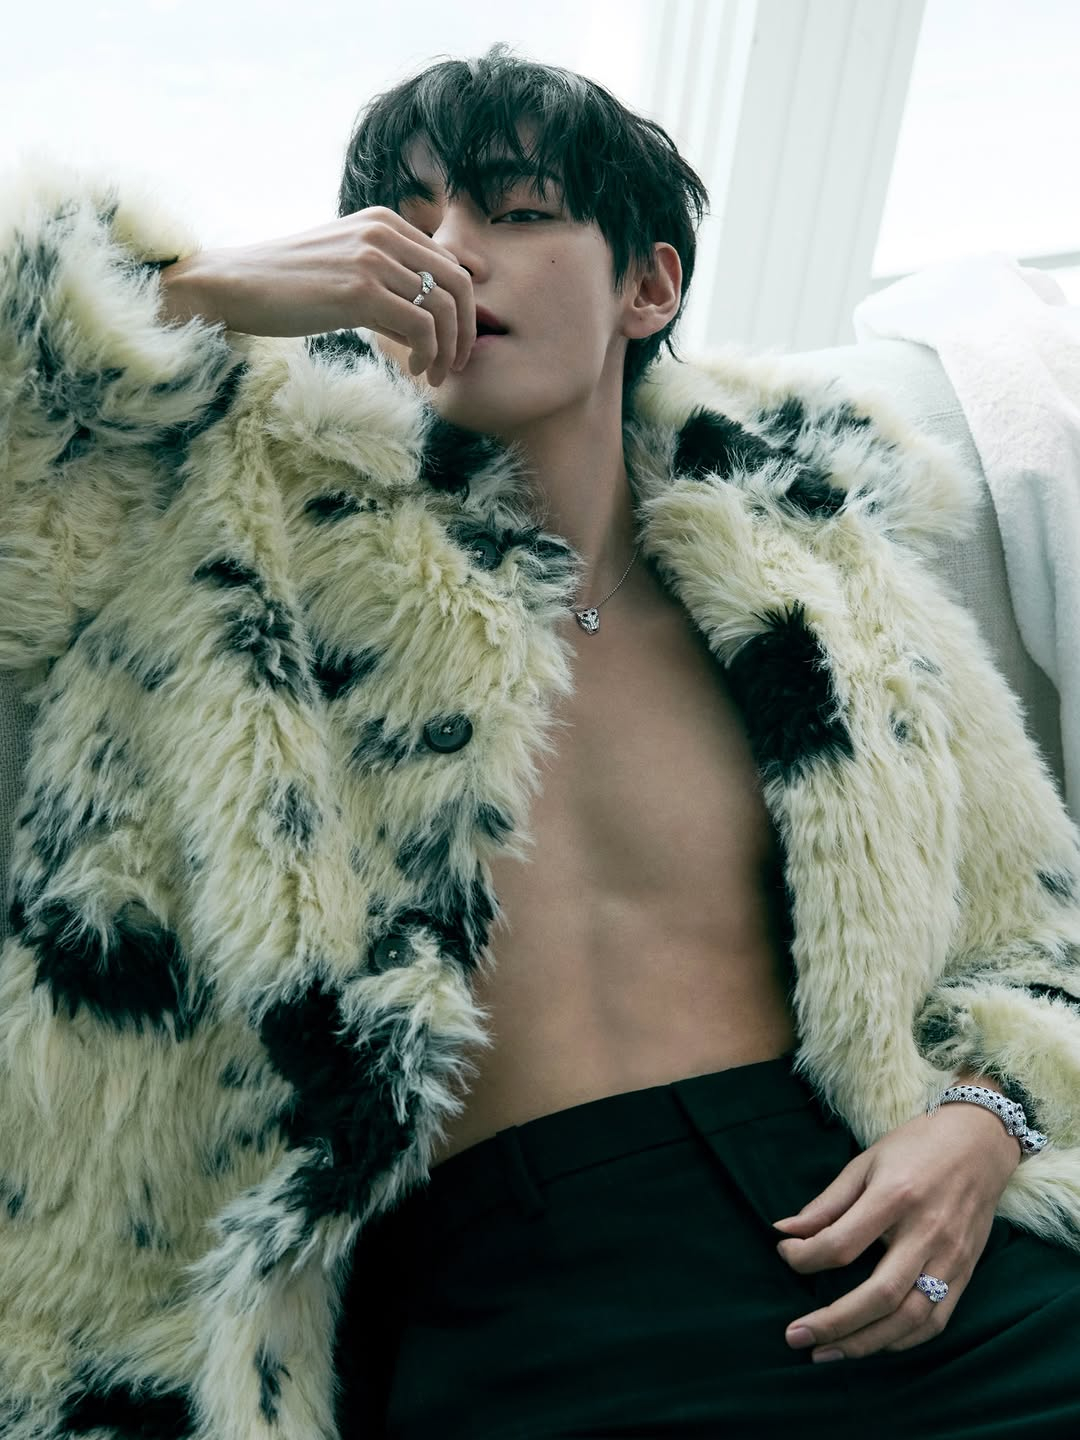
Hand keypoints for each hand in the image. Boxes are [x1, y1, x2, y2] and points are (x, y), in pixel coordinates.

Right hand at [159, 208, 475, 386]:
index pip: (450, 263)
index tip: (458, 341)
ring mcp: (373, 259)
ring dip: (448, 350)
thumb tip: (429, 324)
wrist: (232, 285)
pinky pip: (421, 326)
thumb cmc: (285, 287)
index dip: (465, 308)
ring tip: (435, 376)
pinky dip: (428, 354)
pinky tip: (415, 370)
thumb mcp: (345, 271)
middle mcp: (384, 232)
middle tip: (456, 365)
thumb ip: (388, 285)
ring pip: (445, 307)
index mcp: (384, 222)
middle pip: (458, 283)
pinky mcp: (360, 291)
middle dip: (466, 331)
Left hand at [773, 1102, 1020, 1362]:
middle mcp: (926, 1232)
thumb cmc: (915, 1148)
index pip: (842, 1244)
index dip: (805, 1257)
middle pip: (879, 1294)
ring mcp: (951, 1258)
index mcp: (895, 1196)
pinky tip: (871, 1343)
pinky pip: (935, 1321)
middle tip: (795, 1337)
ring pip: (910, 1318)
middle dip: (833, 1322)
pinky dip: (902, 1340)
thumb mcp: (865, 1162)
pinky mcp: (966, 1273)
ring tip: (826, 1353)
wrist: (979, 1143)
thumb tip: (783, 1233)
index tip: (785, 1254)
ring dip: (865, 1342)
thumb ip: (826, 1204)